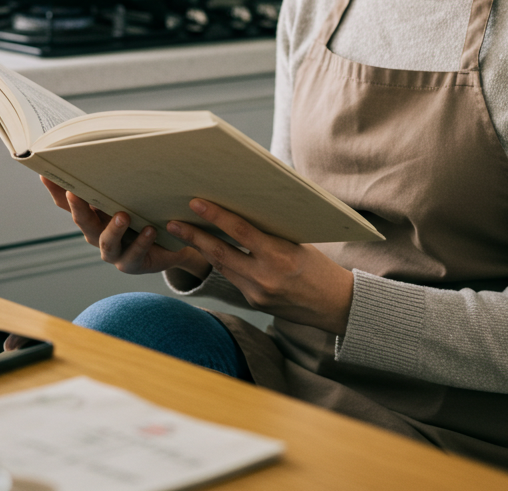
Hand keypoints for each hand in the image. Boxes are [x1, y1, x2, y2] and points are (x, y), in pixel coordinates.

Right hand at [40, 177, 210, 278]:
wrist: (172, 243)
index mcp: (93, 214)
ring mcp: (113, 251)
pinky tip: (151, 230)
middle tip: (75, 192)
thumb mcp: (133, 195)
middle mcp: (97, 233)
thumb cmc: (148, 212)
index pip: (68, 202)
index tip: (46, 172)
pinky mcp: (131, 263)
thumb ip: (119, 181)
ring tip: (123, 215)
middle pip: (82, 222)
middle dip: (78, 207)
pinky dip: (142, 242)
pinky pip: (134, 254)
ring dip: (113, 229)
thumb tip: (113, 148)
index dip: (56, 189)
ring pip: (106, 242)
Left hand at [166, 199, 354, 334]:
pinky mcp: (253, 303)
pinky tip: (209, 251)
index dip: (216, 216)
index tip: (196, 203)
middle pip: (220, 253)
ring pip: (221, 266)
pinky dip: (221, 263)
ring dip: (202, 250)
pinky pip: (232, 278)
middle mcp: (265, 277)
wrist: (335, 305)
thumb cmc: (319, 266)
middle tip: (173, 222)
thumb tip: (240, 211)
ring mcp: (257, 293)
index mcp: (280, 256)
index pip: (240, 232)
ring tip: (184, 233)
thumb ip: (269, 231)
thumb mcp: (298, 242)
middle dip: (194, 237)